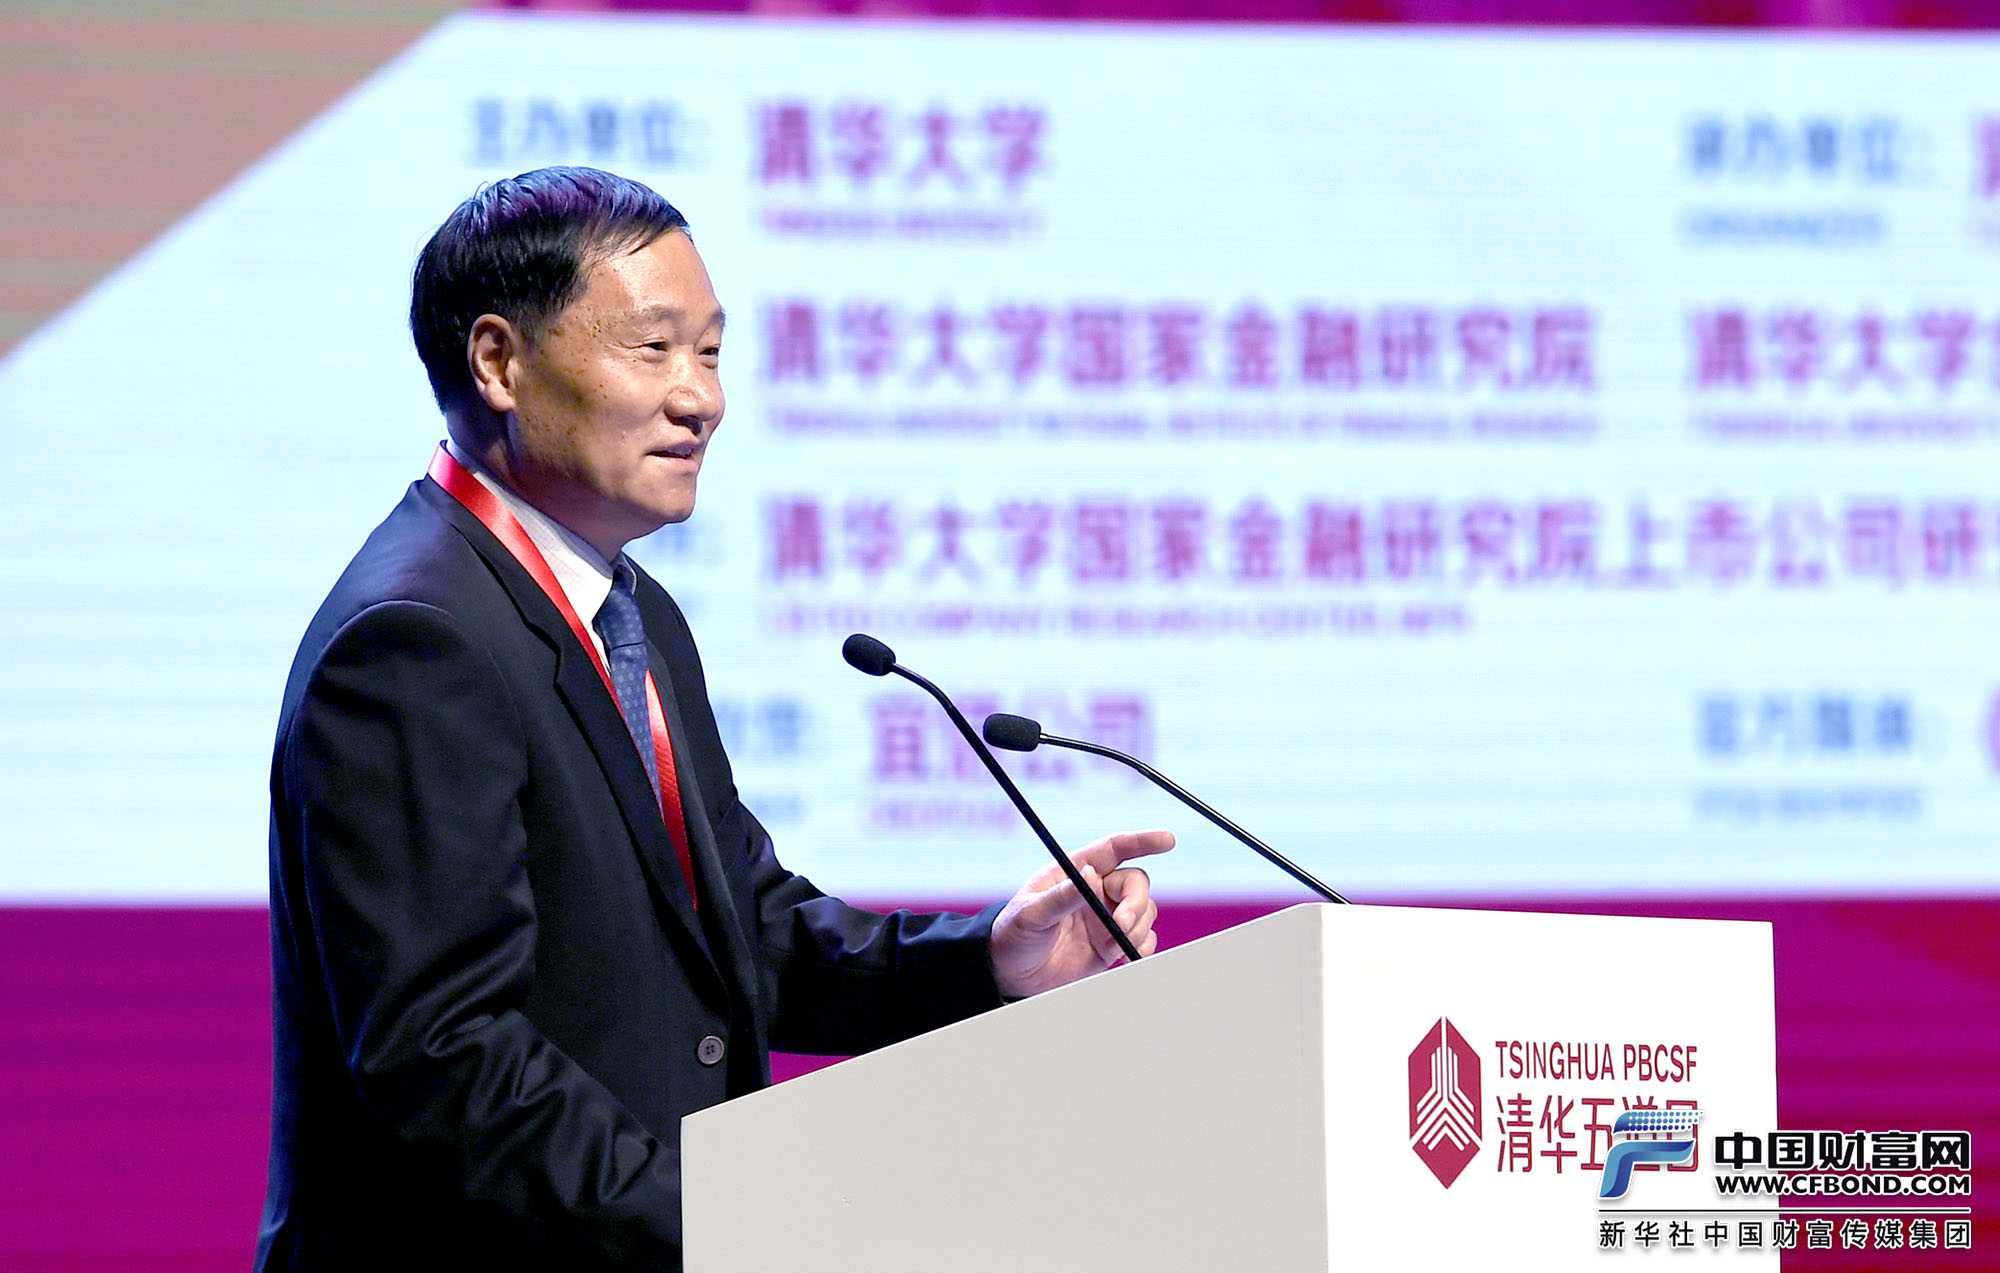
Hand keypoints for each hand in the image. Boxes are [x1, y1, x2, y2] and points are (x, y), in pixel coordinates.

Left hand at [989, 829, 1172, 998]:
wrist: (1012, 974)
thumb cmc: (1012, 935)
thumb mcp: (1030, 914)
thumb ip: (1062, 897)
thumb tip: (1091, 875)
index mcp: (1075, 872)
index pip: (1115, 848)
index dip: (1143, 841)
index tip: (1167, 840)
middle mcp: (1094, 891)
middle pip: (1136, 883)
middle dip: (1135, 904)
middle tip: (1121, 925)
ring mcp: (1104, 917)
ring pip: (1144, 911)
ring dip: (1135, 929)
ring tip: (1110, 946)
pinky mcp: (1110, 943)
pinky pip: (1142, 937)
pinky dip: (1141, 946)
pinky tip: (1122, 955)